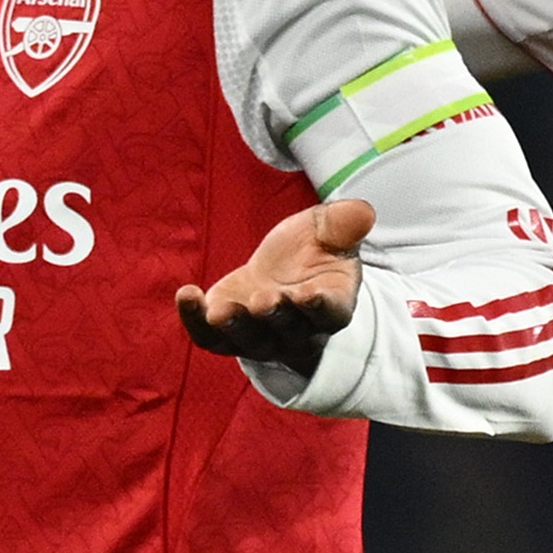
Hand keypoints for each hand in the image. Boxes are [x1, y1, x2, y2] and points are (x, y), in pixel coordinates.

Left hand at [176, 199, 373, 376]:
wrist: (282, 271)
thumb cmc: (311, 251)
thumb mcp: (327, 231)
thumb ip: (342, 224)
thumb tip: (364, 212)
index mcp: (330, 306)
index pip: (330, 314)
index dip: (320, 308)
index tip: (310, 295)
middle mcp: (298, 330)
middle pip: (288, 330)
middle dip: (275, 316)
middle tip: (265, 300)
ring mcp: (261, 337)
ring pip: (249, 340)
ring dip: (236, 326)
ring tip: (220, 311)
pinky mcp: (227, 334)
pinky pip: (210, 338)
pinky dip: (194, 321)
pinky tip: (187, 294)